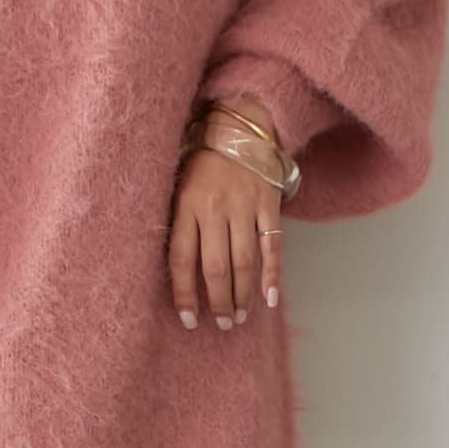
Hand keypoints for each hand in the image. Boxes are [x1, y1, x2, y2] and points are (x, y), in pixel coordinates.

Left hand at [168, 97, 284, 327]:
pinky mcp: (268, 203)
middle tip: (222, 323)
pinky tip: (269, 297)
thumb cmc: (202, 161)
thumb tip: (176, 270)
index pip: (181, 259)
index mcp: (186, 205)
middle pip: (215, 267)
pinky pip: (272, 245)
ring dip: (243, 294)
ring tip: (241, 316)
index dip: (184, 293)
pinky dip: (272, 274)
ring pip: (243, 261)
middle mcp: (214, 208)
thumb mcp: (178, 186)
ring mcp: (244, 206)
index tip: (188, 320)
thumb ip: (179, 222)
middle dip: (218, 301)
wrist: (239, 125)